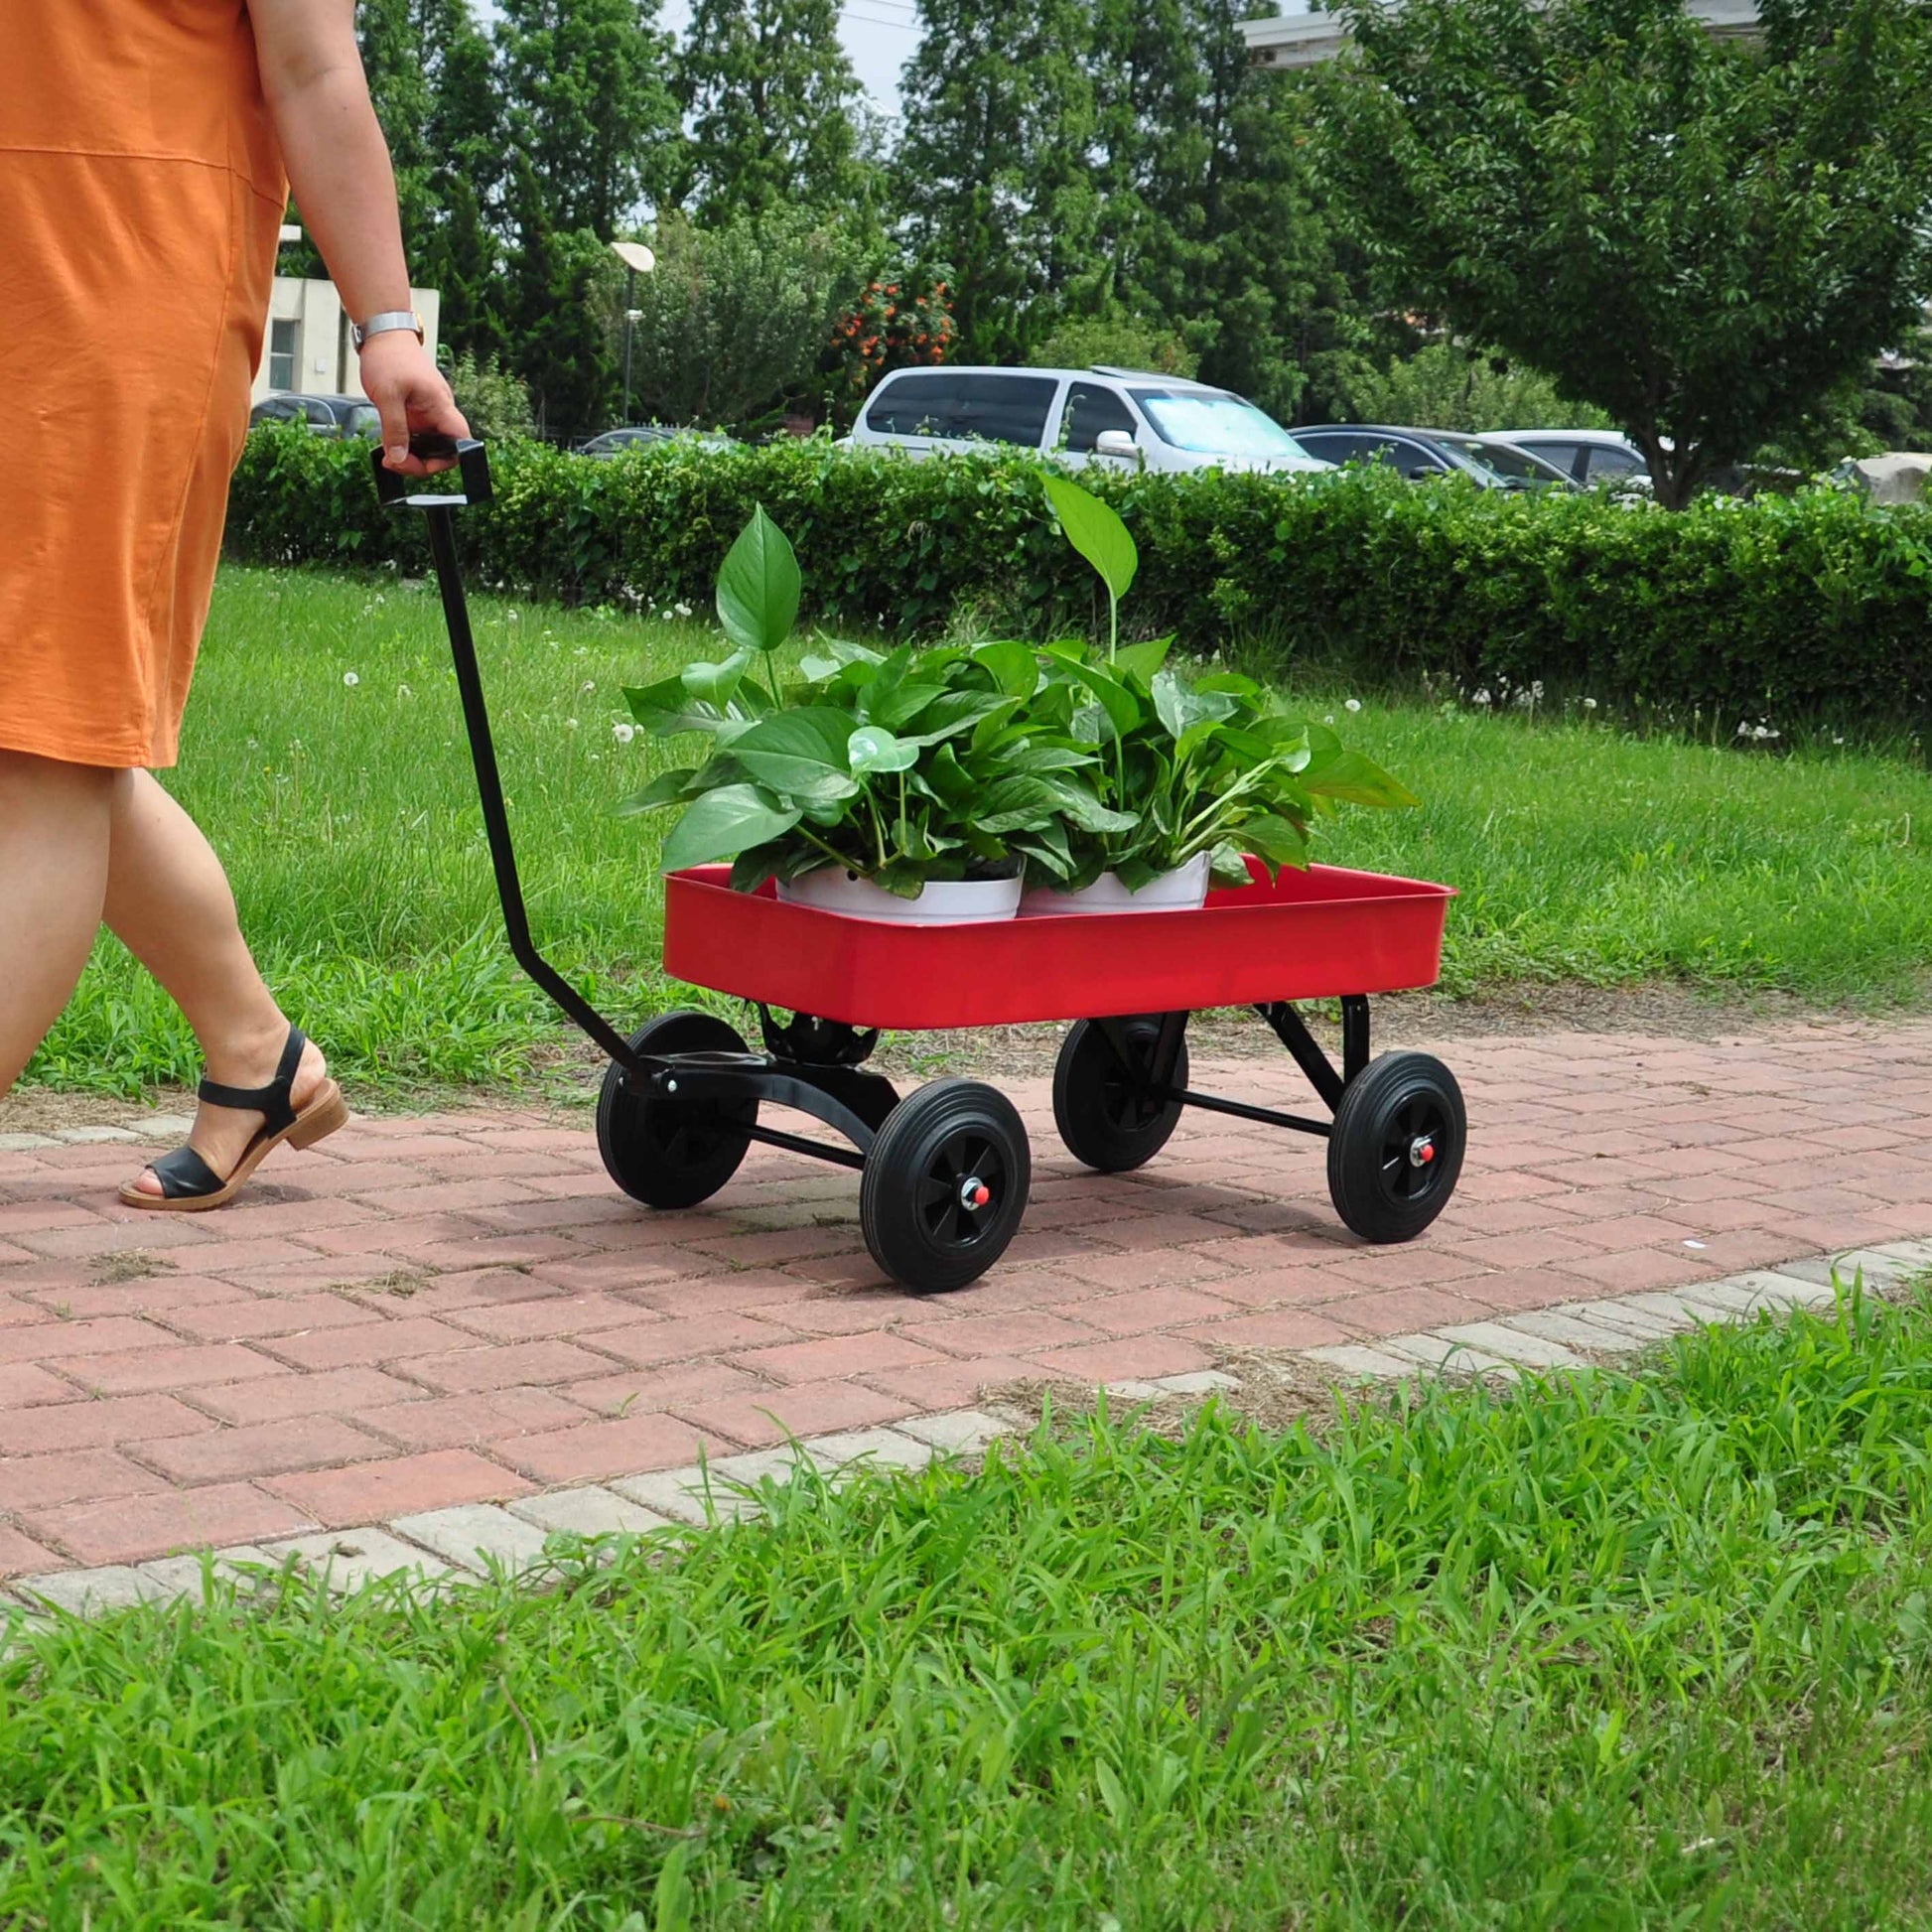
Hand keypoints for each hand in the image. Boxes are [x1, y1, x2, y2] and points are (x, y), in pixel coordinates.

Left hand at [360, 333, 471, 475]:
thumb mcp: (387, 395)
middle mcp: (438, 412)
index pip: (460, 442)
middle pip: (443, 450)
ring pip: (428, 446)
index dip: (446, 460)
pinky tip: (387, 443)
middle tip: (393, 462)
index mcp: (440, 406)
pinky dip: (403, 444)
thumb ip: (394, 429)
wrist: (383, 333)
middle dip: (420, 463)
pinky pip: (416, 436)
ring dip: (410, 456)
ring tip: (387, 455)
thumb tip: (399, 459)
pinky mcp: (416, 412)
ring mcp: (427, 413)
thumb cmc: (389, 357)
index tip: (419, 464)